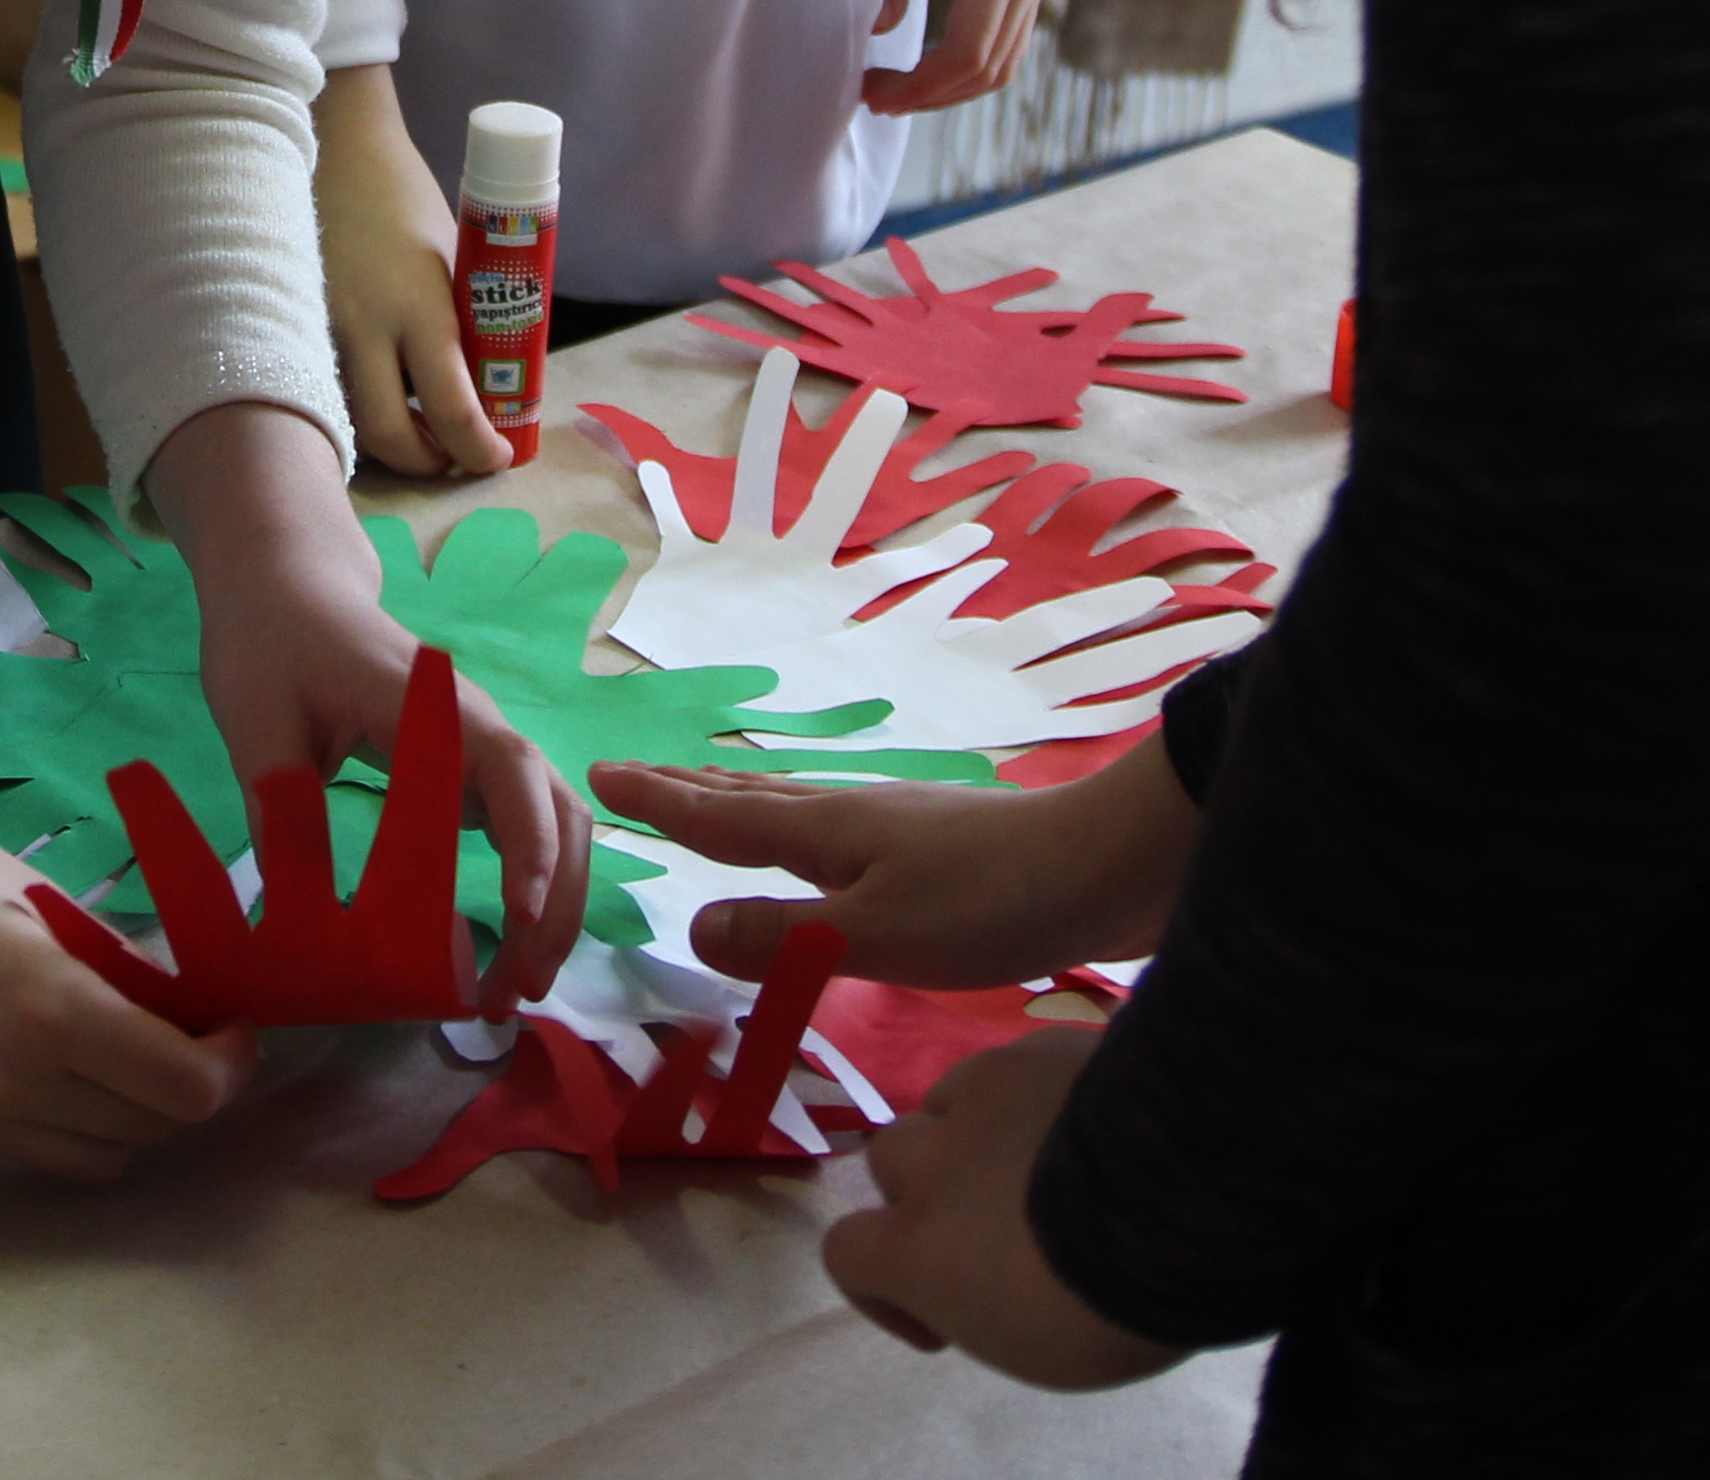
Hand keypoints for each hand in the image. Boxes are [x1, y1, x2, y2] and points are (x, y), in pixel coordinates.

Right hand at [0, 744, 258, 1181]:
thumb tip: (170, 1008)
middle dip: (182, 1087)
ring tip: (115, 1044)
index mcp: (45, 1012)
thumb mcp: (27, 894)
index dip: (228, 1063)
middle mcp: (1, 1087)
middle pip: (143, 1132)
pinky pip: (18, 1144)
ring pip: (85, 1157)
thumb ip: (105, 964)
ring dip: (122, 1113)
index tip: (232, 1025)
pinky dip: (52, 1113)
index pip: (184, 1090)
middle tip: (185, 1029)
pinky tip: (36, 1049)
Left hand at [150, 403, 590, 1010]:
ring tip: (516, 988)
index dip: (528, 845)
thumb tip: (297, 917)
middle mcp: (476, 726)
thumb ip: (280, 810)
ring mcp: (481, 747)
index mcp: (431, 707)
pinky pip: (526, 827)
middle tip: (515, 996)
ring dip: (552, 905)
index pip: (510, 769)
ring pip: (555, 824)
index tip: (521, 918)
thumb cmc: (269, 644)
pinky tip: (502, 944)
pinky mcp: (471, 767)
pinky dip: (533, 887)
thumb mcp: (254, 725)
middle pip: (557, 811)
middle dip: (554, 906)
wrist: (287, 585)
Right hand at [312, 66, 507, 479]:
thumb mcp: (452, 264)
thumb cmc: (407, 201)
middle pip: (388, 436)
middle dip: (423, 463)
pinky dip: (353, 403)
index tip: (497, 459)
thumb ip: (458, 325)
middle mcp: (365, 327)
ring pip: (349, 417)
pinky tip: (374, 390)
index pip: (452, 407)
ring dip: (386, 437)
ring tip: (416, 428)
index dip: (477, 449)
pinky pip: (325, 385)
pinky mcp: (292, 324)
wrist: (338, 148)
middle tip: (447, 458)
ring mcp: (321, 328)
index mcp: (420, 307)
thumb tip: (482, 387)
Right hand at [587, 734, 1195, 985]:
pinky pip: (839, 835)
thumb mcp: (873, 934)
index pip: (720, 817)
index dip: (658, 802)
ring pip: (798, 808)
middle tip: (637, 775)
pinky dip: (800, 831)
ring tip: (714, 794)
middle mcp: (854, 816)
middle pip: (753, 797)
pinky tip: (832, 849)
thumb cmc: (991, 904)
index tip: (599, 773)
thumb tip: (689, 924)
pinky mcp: (944, 854)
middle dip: (690, 789)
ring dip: (743, 802)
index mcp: (825, 833)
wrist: (1111, 869)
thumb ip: (782, 937)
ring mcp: (902, 829)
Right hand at [825, 1028, 1187, 1390]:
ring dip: (976, 1130)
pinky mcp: (1045, 1046)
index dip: (882, 1284)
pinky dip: (1038, 1092)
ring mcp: (985, 1089)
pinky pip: (1018, 1063)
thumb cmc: (1113, 1307)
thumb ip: (977, 1295)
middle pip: (890, 1158)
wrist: (1193, 1200)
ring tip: (1048, 1161)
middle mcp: (931, 1158)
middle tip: (999, 1223)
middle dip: (929, 1188)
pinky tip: (1096, 1120)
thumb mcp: (1031, 1344)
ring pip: (947, 1098)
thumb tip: (988, 1269)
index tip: (944, 1315)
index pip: (846, 1251)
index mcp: (916, 1248)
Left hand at [864, 0, 1063, 118]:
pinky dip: (968, 74)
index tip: (879, 97)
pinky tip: (930, 71)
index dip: (923, 86)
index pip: (967, 53)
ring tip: (898, 92)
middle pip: (984, 72)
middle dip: (929, 97)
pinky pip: (1006, 52)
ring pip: (1001, 70)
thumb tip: (879, 30)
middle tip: (877, 99)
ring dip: (949, 92)